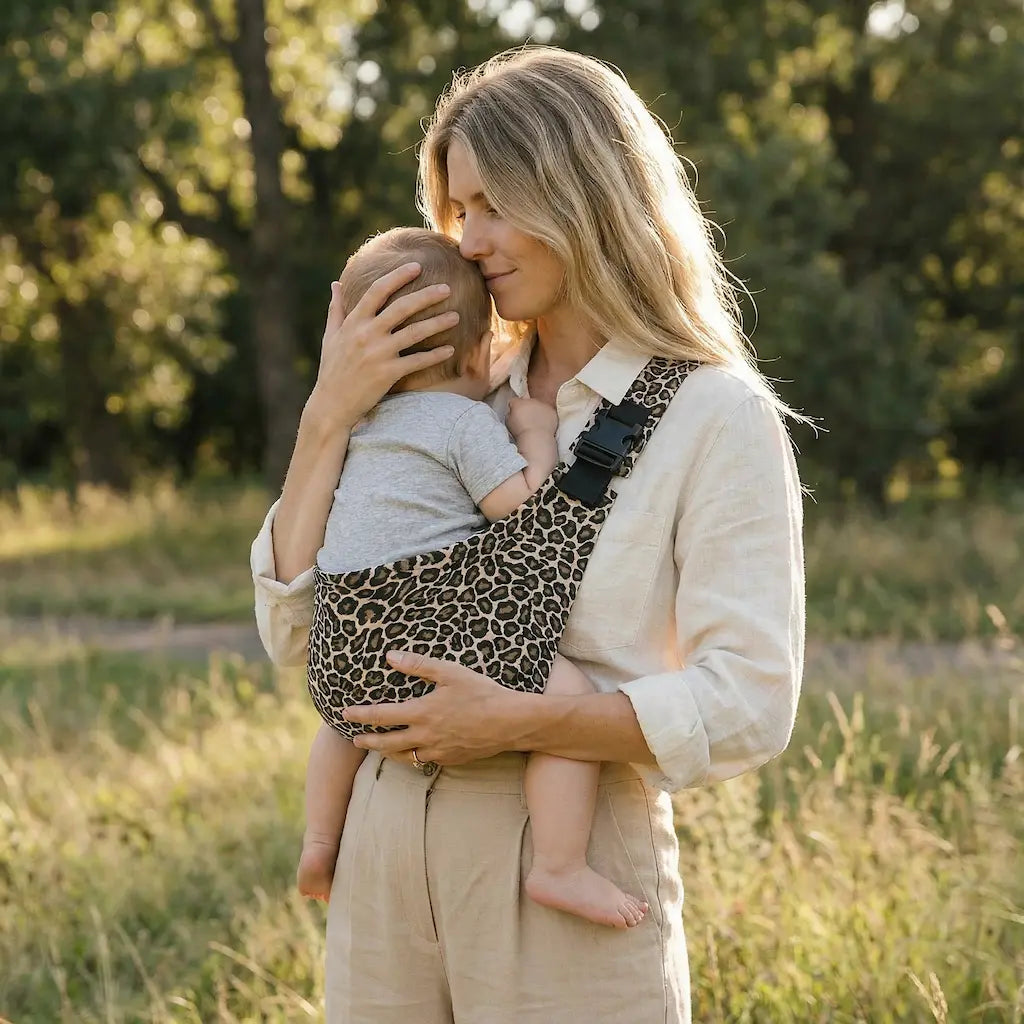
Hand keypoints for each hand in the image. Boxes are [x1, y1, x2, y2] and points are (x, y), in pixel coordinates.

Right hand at [308, 263, 474, 429]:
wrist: (332, 405)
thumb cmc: (332, 369)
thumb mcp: (330, 337)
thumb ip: (336, 309)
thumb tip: (336, 284)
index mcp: (354, 322)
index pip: (377, 291)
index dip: (397, 276)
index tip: (416, 266)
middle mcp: (366, 334)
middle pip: (402, 307)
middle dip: (426, 295)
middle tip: (447, 288)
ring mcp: (378, 354)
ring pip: (414, 333)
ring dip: (438, 323)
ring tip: (456, 317)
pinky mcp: (388, 374)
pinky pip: (417, 361)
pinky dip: (435, 355)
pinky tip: (451, 349)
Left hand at [342, 650, 521, 765]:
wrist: (511, 722)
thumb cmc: (482, 693)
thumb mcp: (450, 672)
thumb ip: (418, 664)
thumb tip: (391, 657)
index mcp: (422, 712)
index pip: (382, 715)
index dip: (361, 715)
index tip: (345, 713)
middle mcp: (426, 736)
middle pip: (387, 744)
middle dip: (368, 742)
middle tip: (355, 740)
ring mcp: (439, 751)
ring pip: (405, 757)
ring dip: (388, 753)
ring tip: (380, 750)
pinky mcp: (452, 759)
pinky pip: (426, 761)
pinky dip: (414, 757)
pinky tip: (415, 753)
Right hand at [506, 397, 556, 438]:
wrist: (536, 437)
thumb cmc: (521, 432)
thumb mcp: (508, 422)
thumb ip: (510, 413)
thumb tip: (512, 411)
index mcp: (518, 403)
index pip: (514, 400)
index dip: (514, 407)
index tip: (516, 413)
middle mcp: (531, 401)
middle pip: (528, 401)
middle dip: (527, 407)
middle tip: (527, 419)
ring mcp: (543, 405)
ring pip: (539, 405)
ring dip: (538, 411)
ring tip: (536, 423)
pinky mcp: (552, 410)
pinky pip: (549, 411)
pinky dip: (547, 416)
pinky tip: (544, 425)